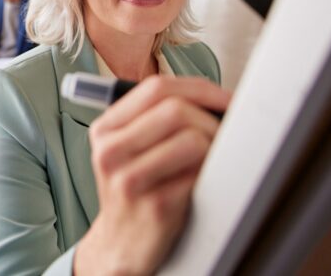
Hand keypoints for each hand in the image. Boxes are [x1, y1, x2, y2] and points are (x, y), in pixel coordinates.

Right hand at [74, 76, 230, 275]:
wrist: (122, 242)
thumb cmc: (135, 191)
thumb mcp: (128, 148)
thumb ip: (155, 117)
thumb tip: (213, 97)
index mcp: (105, 130)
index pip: (156, 88)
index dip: (199, 89)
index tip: (225, 99)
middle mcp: (110, 151)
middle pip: (176, 110)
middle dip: (211, 119)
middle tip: (223, 134)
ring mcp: (130, 180)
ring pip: (192, 139)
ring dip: (214, 147)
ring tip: (210, 160)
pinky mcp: (156, 205)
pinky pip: (200, 173)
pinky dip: (212, 173)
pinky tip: (204, 181)